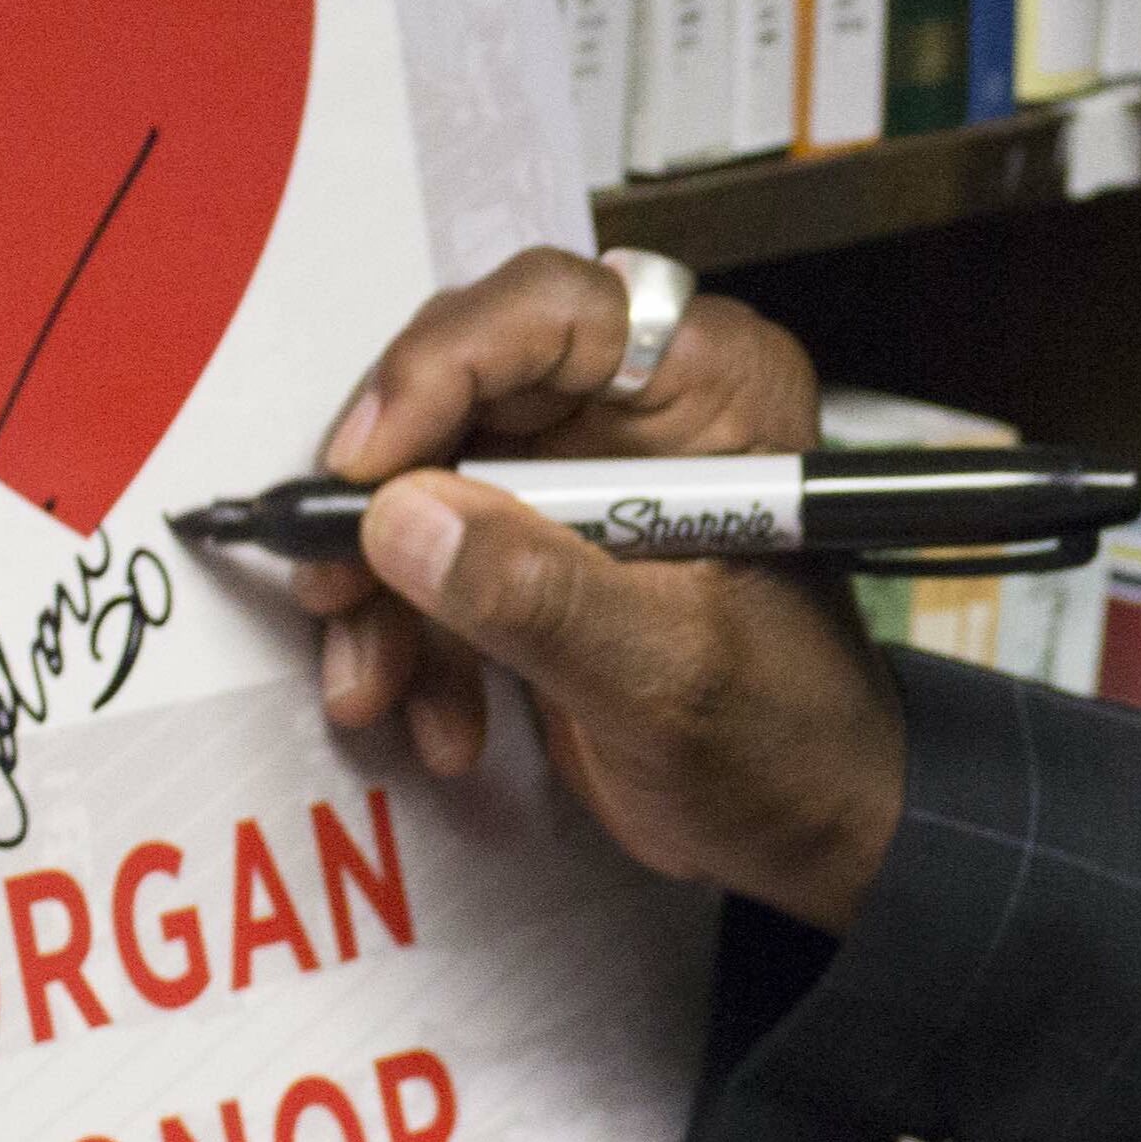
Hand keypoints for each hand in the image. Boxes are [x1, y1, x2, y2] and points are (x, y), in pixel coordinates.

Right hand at [294, 251, 905, 932]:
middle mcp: (644, 406)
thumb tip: (404, 519)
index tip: (364, 471)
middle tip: (330, 586)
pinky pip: (436, 552)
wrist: (810, 829)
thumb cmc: (788, 744)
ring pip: (427, 478)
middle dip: (385, 499)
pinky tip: (442, 722)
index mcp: (713, 387)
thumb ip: (540, 597)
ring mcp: (586, 474)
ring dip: (383, 592)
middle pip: (461, 388)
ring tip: (376, 692)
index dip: (438, 372)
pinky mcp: (542, 544)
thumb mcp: (667, 679)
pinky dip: (413, 635)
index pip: (552, 312)